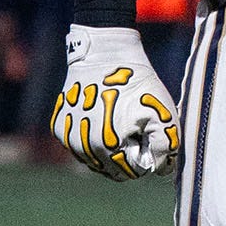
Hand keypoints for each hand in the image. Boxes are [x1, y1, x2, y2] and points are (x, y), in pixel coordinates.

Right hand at [52, 25, 179, 178]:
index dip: (145, 155)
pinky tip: (101, 119)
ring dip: (109, 150)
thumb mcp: (163, 112)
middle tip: (134, 128)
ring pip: (94, 161)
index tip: (147, 133)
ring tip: (117, 122)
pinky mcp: (59, 128)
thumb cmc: (138, 83)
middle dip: (128, 155)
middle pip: (113, 169)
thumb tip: (160, 171)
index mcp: (110, 147)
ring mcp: (68, 139)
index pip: (133, 171)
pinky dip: (92, 140)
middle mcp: (84, 148)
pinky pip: (79, 147)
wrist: (104, 54)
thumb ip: (166, 146)